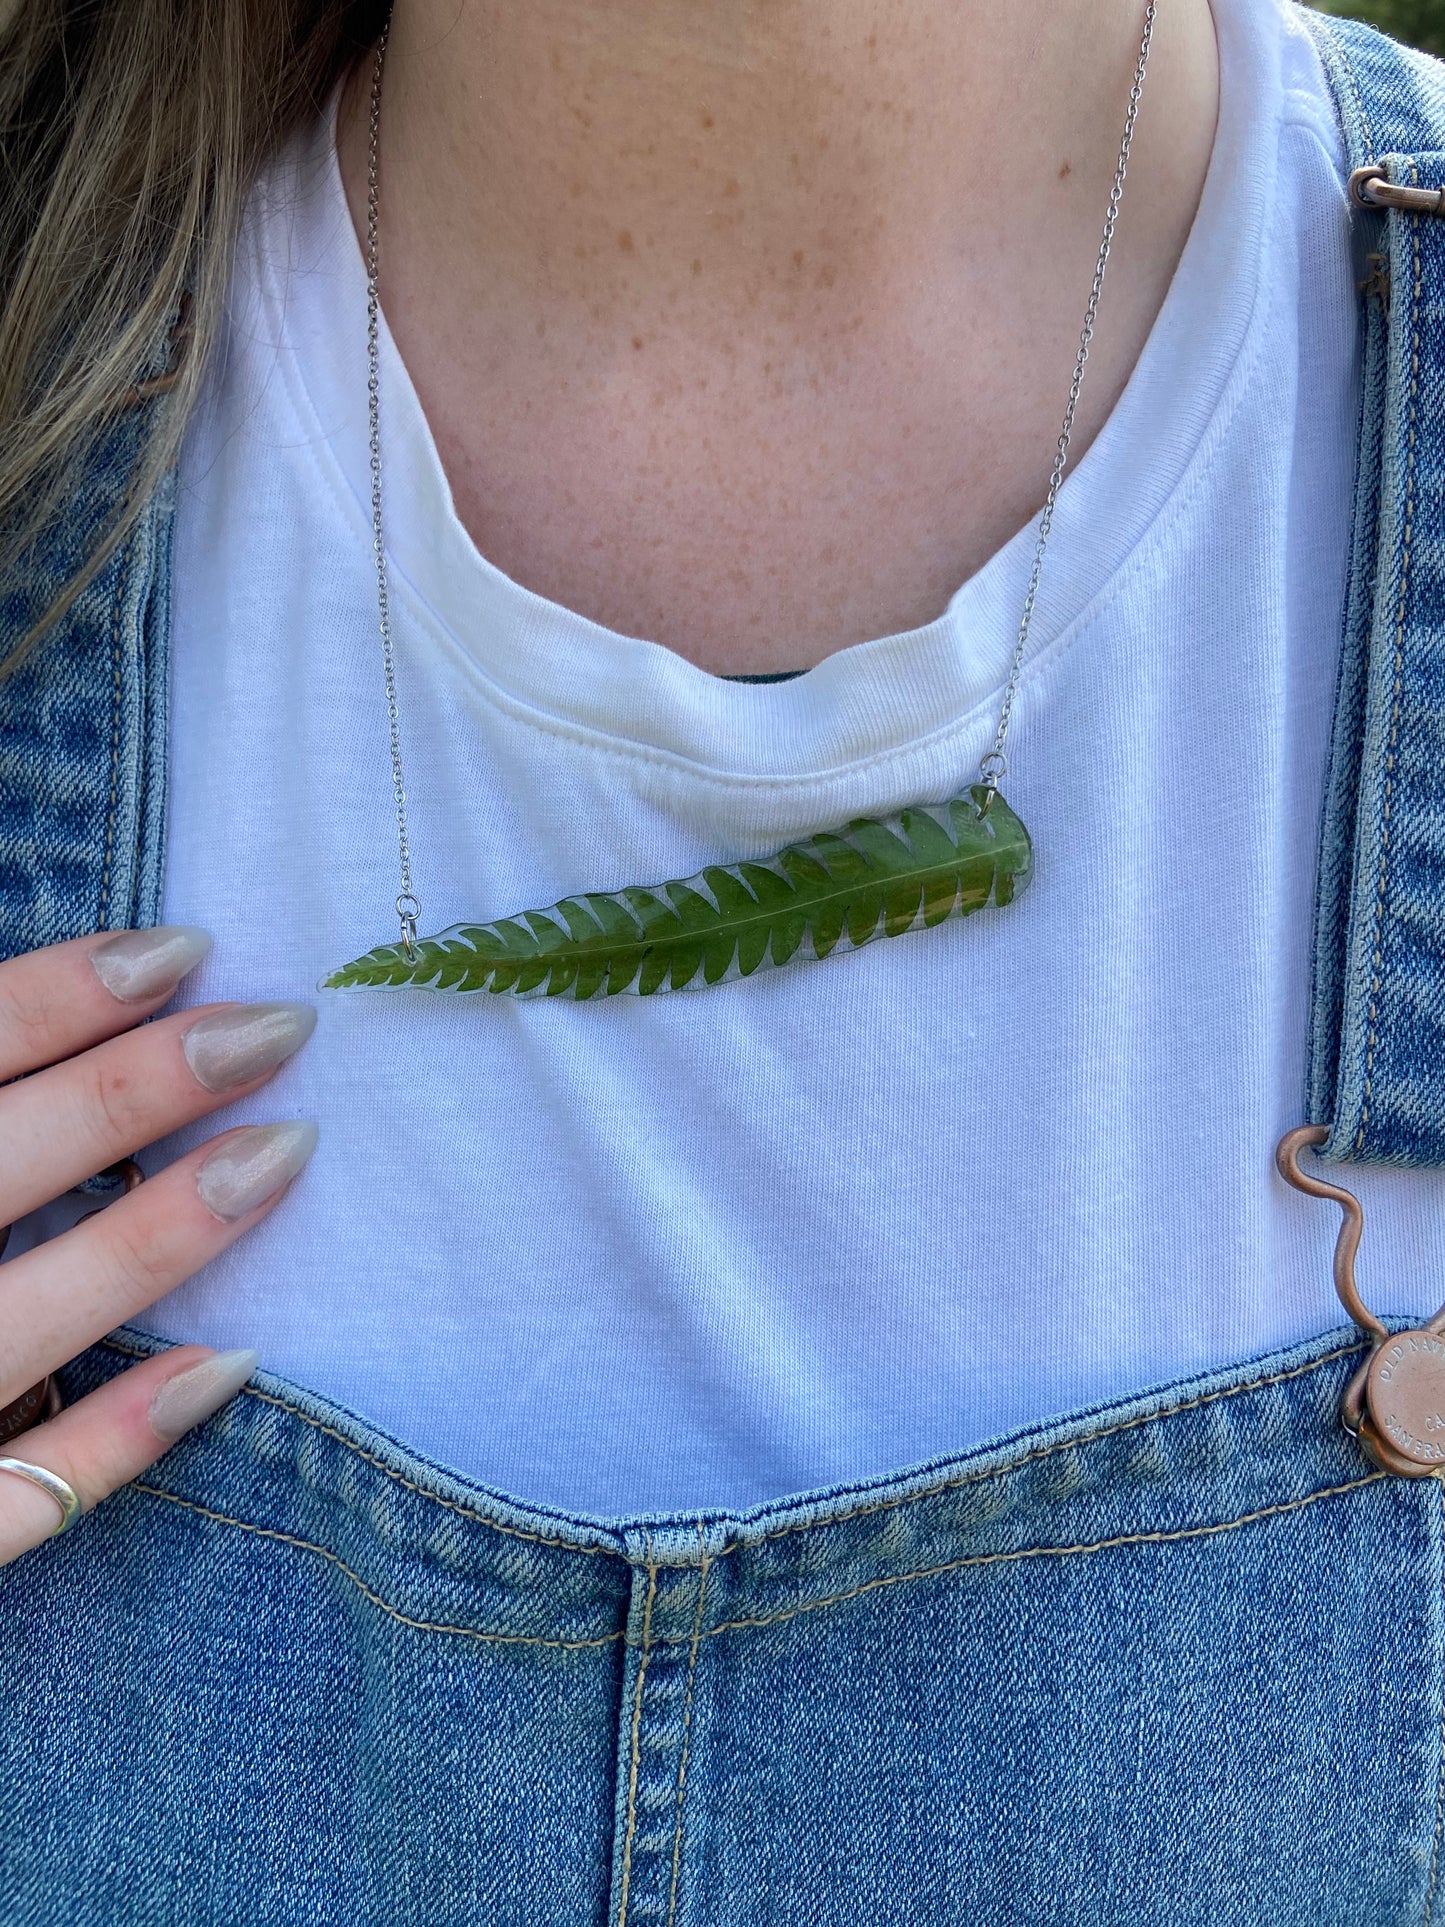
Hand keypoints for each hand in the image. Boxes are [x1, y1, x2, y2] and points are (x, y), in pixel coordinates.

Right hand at [0, 928, 316, 1566]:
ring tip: (284, 1150)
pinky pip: (18, 1499)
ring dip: (159, 1236)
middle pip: (0, 1162)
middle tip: (280, 1028)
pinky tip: (224, 1364)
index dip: (62, 994)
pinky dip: (117, 1437)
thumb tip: (74, 992)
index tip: (186, 949)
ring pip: (24, 1320)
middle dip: (143, 1087)